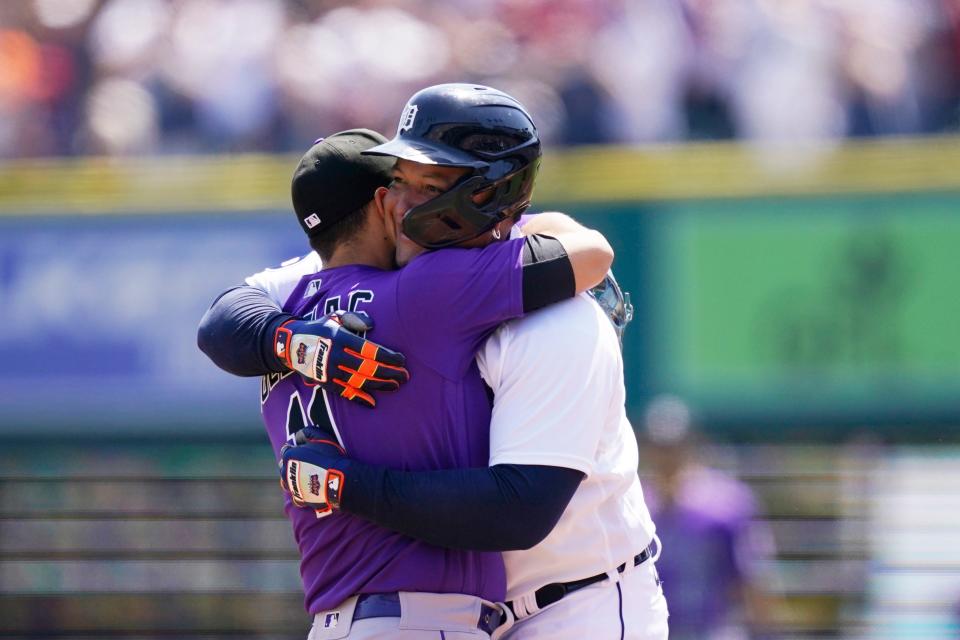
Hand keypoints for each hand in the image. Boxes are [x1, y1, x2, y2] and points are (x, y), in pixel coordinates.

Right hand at [274, 311, 409, 407]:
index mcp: (340, 338)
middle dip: (389, 372)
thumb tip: (372, 324)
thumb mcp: (334, 317)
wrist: (289, 345)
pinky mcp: (324, 383)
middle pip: (368, 368)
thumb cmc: (319, 328)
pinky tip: (372, 402)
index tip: (401, 359)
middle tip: (405, 376)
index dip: (387, 356)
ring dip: (379, 385)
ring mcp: (329, 371)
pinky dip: (358, 398)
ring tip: (395, 386)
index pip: (369, 350)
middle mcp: (335, 356)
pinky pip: (344, 393)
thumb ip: (354, 318)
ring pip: (359, 381)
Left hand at [280, 427, 346, 517]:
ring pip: (286, 483)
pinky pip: (296, 498)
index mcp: (289, 457)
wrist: (337, 481)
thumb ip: (307, 433)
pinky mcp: (301, 499)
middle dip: (290, 465)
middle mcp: (286, 473)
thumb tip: (297, 436)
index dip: (294, 448)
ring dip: (292, 480)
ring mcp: (293, 487)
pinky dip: (300, 494)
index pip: (286, 450)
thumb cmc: (329, 457)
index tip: (302, 449)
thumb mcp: (320, 437)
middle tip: (303, 464)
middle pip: (283, 467)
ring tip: (303, 478)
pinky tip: (308, 491)